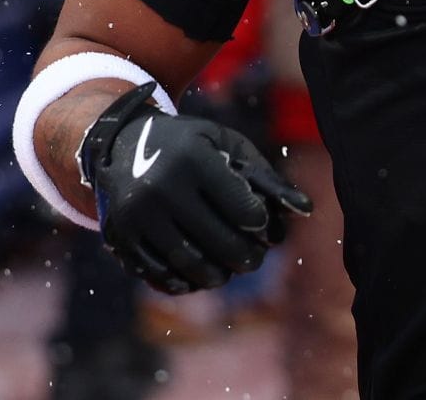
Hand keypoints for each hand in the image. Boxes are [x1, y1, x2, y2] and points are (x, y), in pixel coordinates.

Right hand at [78, 84, 312, 293]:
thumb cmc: (190, 145)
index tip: (263, 227)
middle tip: (253, 260)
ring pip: (188, 263)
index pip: (243, 209)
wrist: (122, 142)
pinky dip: (181, 282)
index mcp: (193, 159)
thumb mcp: (228, 146)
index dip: (261, 225)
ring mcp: (136, 214)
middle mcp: (161, 186)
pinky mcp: (119, 236)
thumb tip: (306, 211)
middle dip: (244, 257)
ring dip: (215, 275)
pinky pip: (157, 272)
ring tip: (226, 272)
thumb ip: (267, 179)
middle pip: (218, 241)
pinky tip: (195, 277)